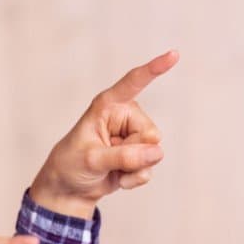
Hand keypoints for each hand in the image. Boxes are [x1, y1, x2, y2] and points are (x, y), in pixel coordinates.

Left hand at [29, 49, 179, 218]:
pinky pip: (150, 168)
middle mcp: (125, 116)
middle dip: (133, 153)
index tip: (174, 54)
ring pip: (154, 152)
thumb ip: (124, 156)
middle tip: (107, 157)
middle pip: (151, 134)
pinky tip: (117, 177)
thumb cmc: (71, 165)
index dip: (154, 69)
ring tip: (109, 167)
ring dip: (133, 168)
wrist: (69, 188)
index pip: (133, 83)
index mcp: (108, 105)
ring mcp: (134, 136)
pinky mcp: (140, 154)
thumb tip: (157, 152)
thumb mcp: (91, 160)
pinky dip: (133, 178)